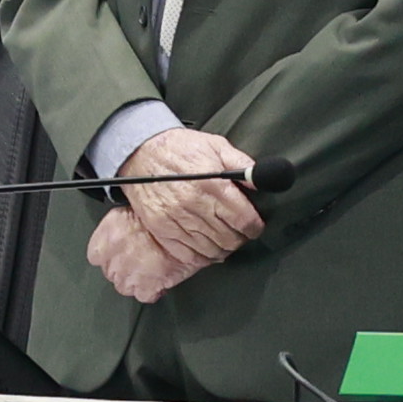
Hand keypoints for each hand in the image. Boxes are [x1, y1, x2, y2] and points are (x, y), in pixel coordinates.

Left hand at [84, 204, 194, 304]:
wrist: (188, 228)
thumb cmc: (166, 217)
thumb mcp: (134, 210)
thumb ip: (120, 226)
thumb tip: (120, 231)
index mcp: (109, 233)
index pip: (95, 255)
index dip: (109, 256)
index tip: (118, 255)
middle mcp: (114, 255)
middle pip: (111, 272)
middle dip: (123, 270)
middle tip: (138, 262)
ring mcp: (128, 274)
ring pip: (124, 287)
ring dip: (135, 282)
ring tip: (148, 273)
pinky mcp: (146, 287)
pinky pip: (144, 296)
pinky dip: (151, 292)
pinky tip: (158, 282)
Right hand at [112, 127, 269, 278]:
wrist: (140, 152)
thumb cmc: (180, 149)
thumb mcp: (215, 146)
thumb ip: (242, 164)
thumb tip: (261, 181)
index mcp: (211, 184)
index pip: (244, 220)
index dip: (255, 226)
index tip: (255, 225)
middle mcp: (194, 204)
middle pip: (230, 239)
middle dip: (241, 238)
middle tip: (240, 232)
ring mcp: (176, 219)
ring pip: (212, 250)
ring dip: (223, 248)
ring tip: (225, 239)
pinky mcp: (161, 229)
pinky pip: (189, 255)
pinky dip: (202, 255)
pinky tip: (206, 245)